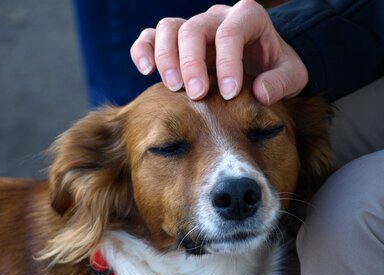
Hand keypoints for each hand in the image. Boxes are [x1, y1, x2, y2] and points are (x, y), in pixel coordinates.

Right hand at [130, 0, 307, 104]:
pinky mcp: (177, 39)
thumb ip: (282, 82)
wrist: (261, 60)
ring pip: (169, 28)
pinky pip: (152, 36)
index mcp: (248, 17)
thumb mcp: (292, 74)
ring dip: (166, 57)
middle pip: (193, 28)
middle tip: (195, 95)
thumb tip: (259, 93)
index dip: (227, 62)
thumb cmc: (275, 66)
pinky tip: (145, 70)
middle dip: (191, 62)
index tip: (228, 93)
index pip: (231, 32)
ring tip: (173, 87)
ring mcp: (194, 26)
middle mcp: (217, 17)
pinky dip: (144, 49)